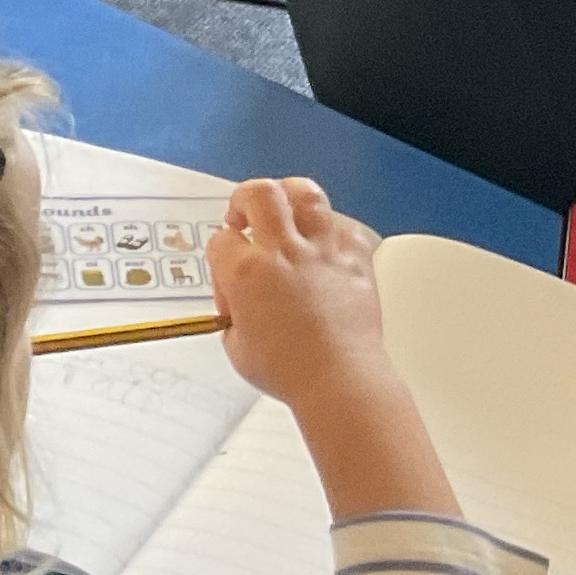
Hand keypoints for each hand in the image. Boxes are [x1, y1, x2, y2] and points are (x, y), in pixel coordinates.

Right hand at [206, 177, 391, 410]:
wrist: (339, 380)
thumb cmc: (287, 371)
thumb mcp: (236, 347)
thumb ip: (233, 314)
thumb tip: (240, 302)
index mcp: (246, 273)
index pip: (220, 240)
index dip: (219, 254)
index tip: (228, 274)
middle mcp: (284, 252)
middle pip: (259, 193)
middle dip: (243, 198)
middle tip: (243, 216)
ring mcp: (323, 250)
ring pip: (306, 194)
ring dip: (289, 197)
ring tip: (285, 213)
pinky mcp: (356, 258)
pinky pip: (344, 227)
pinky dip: (331, 233)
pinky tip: (324, 249)